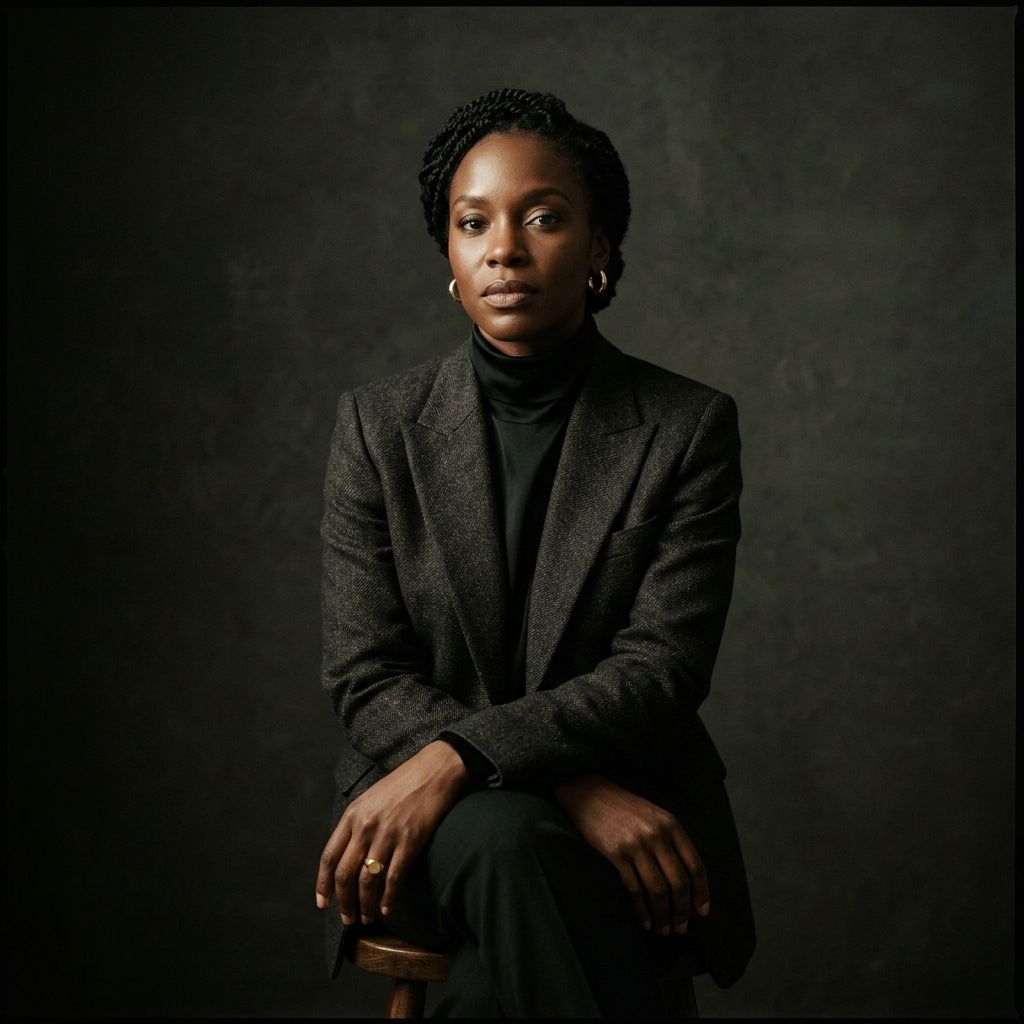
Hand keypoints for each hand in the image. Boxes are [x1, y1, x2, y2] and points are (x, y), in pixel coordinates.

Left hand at [315, 740, 468, 925]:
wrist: (433, 771)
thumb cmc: (402, 785)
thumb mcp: (369, 799)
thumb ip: (355, 825)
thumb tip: (346, 857)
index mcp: (352, 815)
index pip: (329, 857)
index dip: (323, 884)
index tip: (323, 903)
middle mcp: (366, 826)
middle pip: (345, 874)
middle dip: (344, 902)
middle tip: (347, 918)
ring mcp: (388, 834)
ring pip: (368, 881)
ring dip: (365, 905)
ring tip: (367, 917)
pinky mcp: (410, 840)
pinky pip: (394, 877)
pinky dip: (388, 897)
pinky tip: (387, 907)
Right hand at [553, 773, 709, 937]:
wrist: (589, 794)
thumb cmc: (624, 807)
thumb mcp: (654, 815)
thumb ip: (671, 839)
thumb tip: (686, 877)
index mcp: (671, 825)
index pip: (695, 864)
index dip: (702, 892)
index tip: (702, 912)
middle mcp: (657, 835)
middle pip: (678, 881)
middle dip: (683, 910)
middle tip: (681, 928)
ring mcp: (636, 844)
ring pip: (658, 889)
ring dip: (663, 915)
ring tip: (663, 929)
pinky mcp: (616, 854)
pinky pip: (634, 889)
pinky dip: (641, 909)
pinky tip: (644, 920)